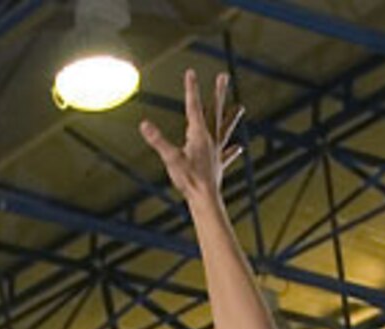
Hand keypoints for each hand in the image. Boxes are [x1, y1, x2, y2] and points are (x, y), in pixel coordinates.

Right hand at [140, 68, 242, 207]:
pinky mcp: (218, 165)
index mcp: (198, 134)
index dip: (192, 89)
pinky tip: (238, 148)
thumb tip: (144, 125)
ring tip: (240, 107)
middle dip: (218, 93)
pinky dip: (231, 151)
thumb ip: (158, 141)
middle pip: (215, 111)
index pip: (194, 107)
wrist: (205, 199)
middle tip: (224, 76)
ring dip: (231, 118)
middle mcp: (210, 139)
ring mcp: (216, 152)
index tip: (191, 72)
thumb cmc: (189, 180)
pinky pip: (226, 154)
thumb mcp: (171, 159)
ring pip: (225, 129)